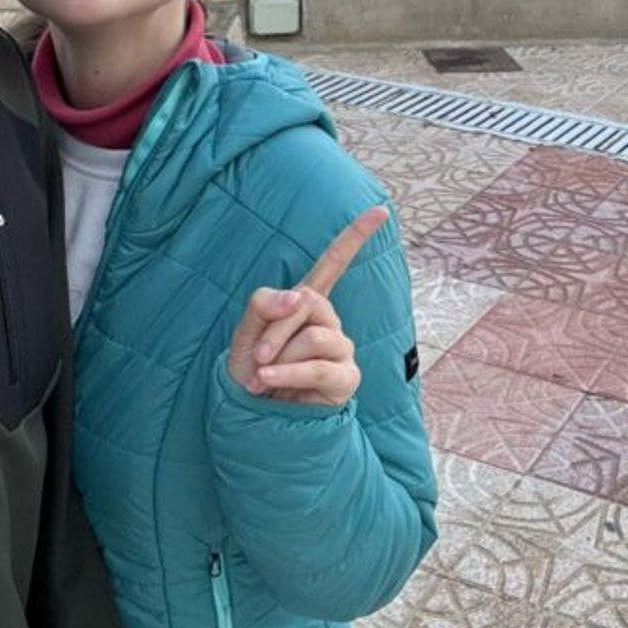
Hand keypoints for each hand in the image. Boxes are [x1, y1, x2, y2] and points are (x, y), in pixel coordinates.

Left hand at [226, 205, 388, 406]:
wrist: (253, 417)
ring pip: (312, 335)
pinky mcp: (345, 377)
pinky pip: (316, 366)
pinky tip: (268, 383)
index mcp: (308, 303)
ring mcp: (341, 349)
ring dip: (279, 358)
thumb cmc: (252, 371)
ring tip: (263, 377)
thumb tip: (299, 296)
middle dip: (275, 328)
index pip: (335, 262)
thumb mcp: (246, 331)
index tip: (381, 209)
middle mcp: (330, 321)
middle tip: (257, 357)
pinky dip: (286, 375)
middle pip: (307, 302)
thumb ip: (264, 303)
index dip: (357, 235)